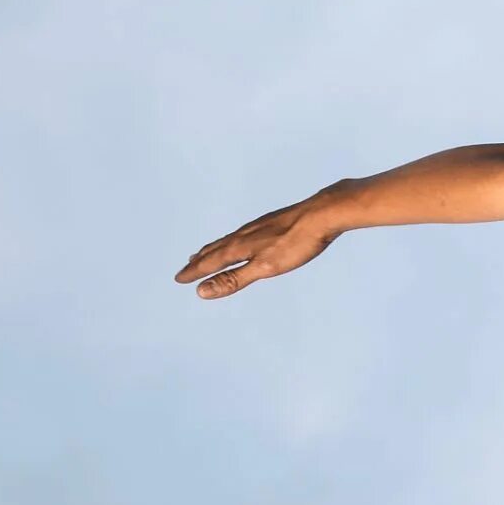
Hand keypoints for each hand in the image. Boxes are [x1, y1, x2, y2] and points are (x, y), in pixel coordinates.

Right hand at [176, 187, 348, 299]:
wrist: (324, 213)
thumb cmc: (297, 242)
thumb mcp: (265, 267)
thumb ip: (234, 279)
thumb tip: (202, 291)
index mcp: (240, 246)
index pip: (211, 262)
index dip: (195, 272)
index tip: (179, 278)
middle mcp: (245, 234)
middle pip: (216, 249)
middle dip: (200, 260)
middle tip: (186, 267)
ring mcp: (259, 226)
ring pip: (229, 239)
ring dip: (214, 249)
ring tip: (205, 252)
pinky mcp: (273, 222)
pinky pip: (244, 233)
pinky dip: (233, 240)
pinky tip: (242, 239)